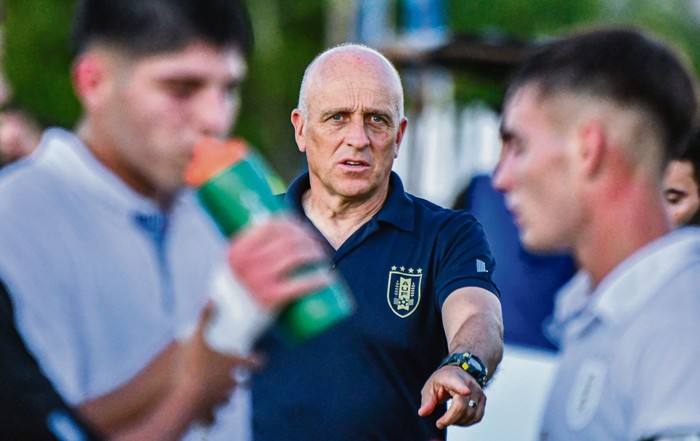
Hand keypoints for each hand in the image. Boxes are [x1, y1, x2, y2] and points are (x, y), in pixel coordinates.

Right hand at [174, 303, 259, 423]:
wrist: (187, 397)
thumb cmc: (194, 366)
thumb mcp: (198, 337)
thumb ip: (205, 318)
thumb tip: (210, 299)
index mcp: (233, 365)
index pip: (254, 362)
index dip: (258, 361)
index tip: (260, 360)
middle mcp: (232, 383)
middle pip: (244, 384)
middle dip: (244, 381)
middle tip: (243, 379)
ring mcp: (222, 399)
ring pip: (230, 399)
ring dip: (227, 396)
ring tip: (221, 394)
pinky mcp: (210, 412)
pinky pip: (214, 416)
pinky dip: (212, 415)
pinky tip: (208, 414)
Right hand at [227, 217, 331, 308]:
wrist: (230, 324)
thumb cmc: (239, 291)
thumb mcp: (236, 265)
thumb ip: (248, 247)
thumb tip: (268, 219)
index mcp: (237, 250)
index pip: (270, 225)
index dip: (292, 223)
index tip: (302, 227)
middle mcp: (246, 262)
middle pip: (287, 239)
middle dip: (308, 238)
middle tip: (316, 244)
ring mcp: (259, 280)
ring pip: (296, 256)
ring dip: (315, 252)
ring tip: (322, 257)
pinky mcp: (271, 298)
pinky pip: (301, 284)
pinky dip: (318, 279)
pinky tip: (328, 277)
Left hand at [418, 366, 485, 428]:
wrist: (458, 373)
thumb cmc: (442, 380)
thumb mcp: (430, 387)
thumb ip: (427, 400)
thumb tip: (422, 413)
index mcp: (451, 377)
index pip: (458, 382)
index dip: (462, 388)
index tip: (466, 391)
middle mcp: (468, 383)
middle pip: (461, 406)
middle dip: (450, 419)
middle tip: (439, 424)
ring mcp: (477, 391)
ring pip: (470, 414)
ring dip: (458, 422)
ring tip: (448, 419)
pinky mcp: (483, 399)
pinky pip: (477, 417)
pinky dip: (467, 422)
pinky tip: (458, 419)